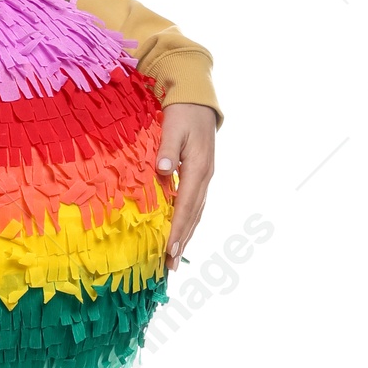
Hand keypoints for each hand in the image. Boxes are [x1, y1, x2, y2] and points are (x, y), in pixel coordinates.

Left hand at [158, 103, 216, 270]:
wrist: (198, 100)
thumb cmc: (183, 113)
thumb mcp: (173, 127)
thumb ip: (167, 151)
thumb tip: (162, 171)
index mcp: (197, 169)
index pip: (185, 206)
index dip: (177, 229)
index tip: (169, 250)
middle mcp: (204, 177)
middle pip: (193, 216)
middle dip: (181, 241)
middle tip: (169, 267)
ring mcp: (205, 177)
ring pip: (196, 213)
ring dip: (186, 235)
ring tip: (174, 257)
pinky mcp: (201, 175)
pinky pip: (195, 204)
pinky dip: (188, 221)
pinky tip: (181, 232)